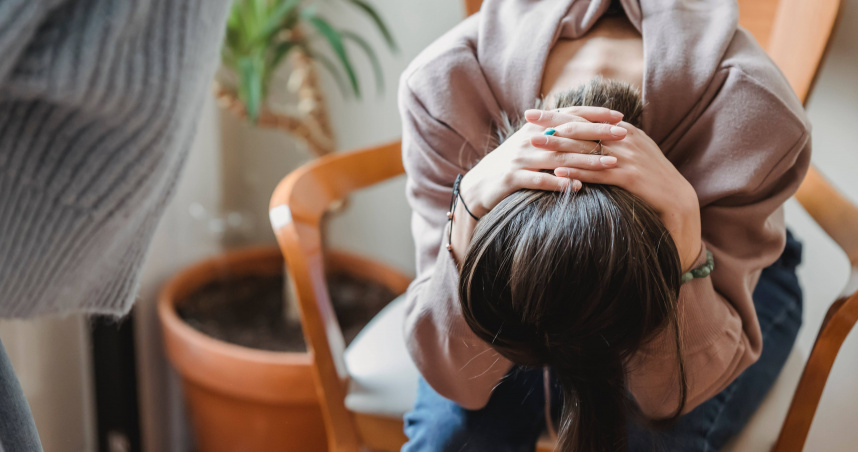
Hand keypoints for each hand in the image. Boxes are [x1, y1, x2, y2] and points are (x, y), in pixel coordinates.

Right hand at [459, 106, 625, 217]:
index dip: (595, 115)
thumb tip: (585, 124)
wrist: (479, 185)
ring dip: (587, 161)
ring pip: (559, 158)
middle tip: (623, 136)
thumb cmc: (512, 165)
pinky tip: (578, 187)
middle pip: (569, 134)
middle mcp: (529, 139)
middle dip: (598, 134)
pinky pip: (540, 180)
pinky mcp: (512, 178)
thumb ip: (553, 133)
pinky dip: (560, 183)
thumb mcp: (531, 144)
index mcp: (536, 127)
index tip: (620, 117)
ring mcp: (520, 158)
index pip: (570, 115)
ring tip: (610, 164)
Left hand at [526, 115, 701, 271]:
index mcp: (624, 129)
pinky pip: (598, 173)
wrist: (676, 198)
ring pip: (587, 149)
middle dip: (552, 124)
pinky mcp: (630, 177)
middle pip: (582, 128)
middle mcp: (625, 139)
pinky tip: (558, 171)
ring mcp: (628, 157)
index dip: (557, 114)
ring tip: (535, 144)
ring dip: (558, 146)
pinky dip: (577, 171)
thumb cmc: (650, 176)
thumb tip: (585, 133)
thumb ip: (611, 140)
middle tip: (527, 121)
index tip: (534, 111)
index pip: (584, 117)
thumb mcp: (633, 151)